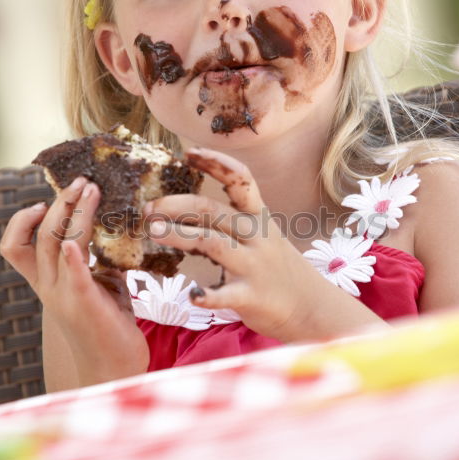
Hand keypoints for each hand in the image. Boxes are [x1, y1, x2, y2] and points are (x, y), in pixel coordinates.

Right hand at [0, 176, 148, 379]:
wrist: (115, 368)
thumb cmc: (108, 325)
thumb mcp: (101, 284)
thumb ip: (100, 258)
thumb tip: (117, 226)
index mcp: (46, 282)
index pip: (15, 246)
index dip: (22, 220)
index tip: (44, 201)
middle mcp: (48, 287)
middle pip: (40, 236)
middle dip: (59, 204)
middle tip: (81, 181)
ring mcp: (64, 296)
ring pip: (56, 245)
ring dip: (74, 214)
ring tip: (92, 191)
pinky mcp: (86, 305)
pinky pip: (75, 277)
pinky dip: (75, 257)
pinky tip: (80, 242)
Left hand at [142, 147, 336, 341]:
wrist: (310, 306)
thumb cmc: (275, 267)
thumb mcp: (260, 235)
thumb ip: (226, 222)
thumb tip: (178, 209)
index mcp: (258, 217)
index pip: (240, 179)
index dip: (215, 163)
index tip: (187, 153)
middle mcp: (256, 236)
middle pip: (213, 211)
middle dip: (176, 205)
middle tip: (148, 209)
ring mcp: (254, 266)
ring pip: (212, 243)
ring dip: (180, 235)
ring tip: (154, 232)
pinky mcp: (251, 297)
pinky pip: (225, 295)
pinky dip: (207, 296)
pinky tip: (190, 295)